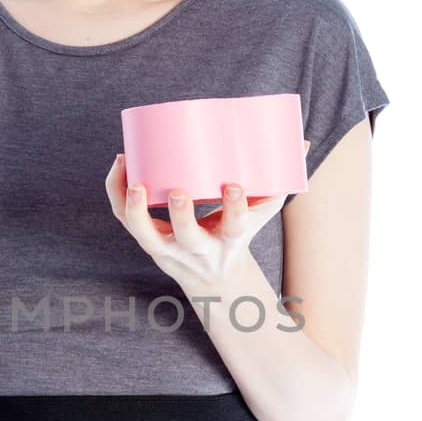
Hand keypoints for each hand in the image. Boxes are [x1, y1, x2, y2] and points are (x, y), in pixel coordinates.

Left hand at [104, 141, 310, 290]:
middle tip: (179, 190)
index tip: (234, 186)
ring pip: (145, 234)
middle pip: (187, 237)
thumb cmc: (236, 234)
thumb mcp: (260, 214)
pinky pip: (125, 218)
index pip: (234, 227)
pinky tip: (121, 163)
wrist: (211, 278)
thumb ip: (278, 180)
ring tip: (134, 178)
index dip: (234, 209)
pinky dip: (118, 192)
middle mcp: (197, 249)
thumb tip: (303, 142)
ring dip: (134, 208)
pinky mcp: (147, 239)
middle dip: (182, 216)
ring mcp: (168, 247)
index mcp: (229, 241)